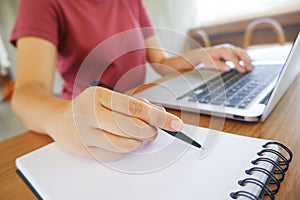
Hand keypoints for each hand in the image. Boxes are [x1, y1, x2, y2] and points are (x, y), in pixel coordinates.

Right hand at [45, 87, 182, 161]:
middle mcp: (90, 113)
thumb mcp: (110, 97)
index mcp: (99, 95)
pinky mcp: (85, 150)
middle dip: (150, 131)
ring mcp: (86, 134)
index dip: (159, 117)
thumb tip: (159, 114)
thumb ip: (135, 104)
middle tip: (153, 131)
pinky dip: (125, 150)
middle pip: (133, 128)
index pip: (136, 108)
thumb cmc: (90, 106)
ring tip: (137, 136)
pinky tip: (120, 141)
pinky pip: (115, 155)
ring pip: (126, 145)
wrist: (59, 119)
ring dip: (138, 142)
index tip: (175, 124)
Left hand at [205, 44, 251, 72]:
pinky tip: (247, 65)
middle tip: (249, 70)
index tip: (242, 71)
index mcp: (223, 50)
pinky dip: (245, 58)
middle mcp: (228, 48)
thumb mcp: (211, 64)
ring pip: (242, 52)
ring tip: (250, 68)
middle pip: (240, 53)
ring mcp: (231, 48)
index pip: (233, 58)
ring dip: (247, 60)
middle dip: (246, 62)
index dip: (238, 65)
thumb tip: (229, 69)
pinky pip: (241, 53)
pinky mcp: (232, 50)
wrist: (204, 54)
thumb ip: (219, 66)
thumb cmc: (207, 59)